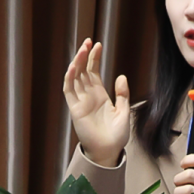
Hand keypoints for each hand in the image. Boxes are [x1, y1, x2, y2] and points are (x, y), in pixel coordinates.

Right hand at [63, 38, 129, 166]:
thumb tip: (121, 76)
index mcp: (100, 95)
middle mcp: (88, 96)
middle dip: (84, 56)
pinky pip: (69, 91)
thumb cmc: (117, 135)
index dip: (94, 58)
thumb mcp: (124, 111)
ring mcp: (80, 101)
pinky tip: (73, 67)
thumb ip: (122, 94)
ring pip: (75, 77)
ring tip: (82, 49)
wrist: (109, 151)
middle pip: (83, 71)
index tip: (97, 44)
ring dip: (77, 63)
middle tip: (88, 42)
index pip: (94, 72)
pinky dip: (69, 78)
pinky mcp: (75, 109)